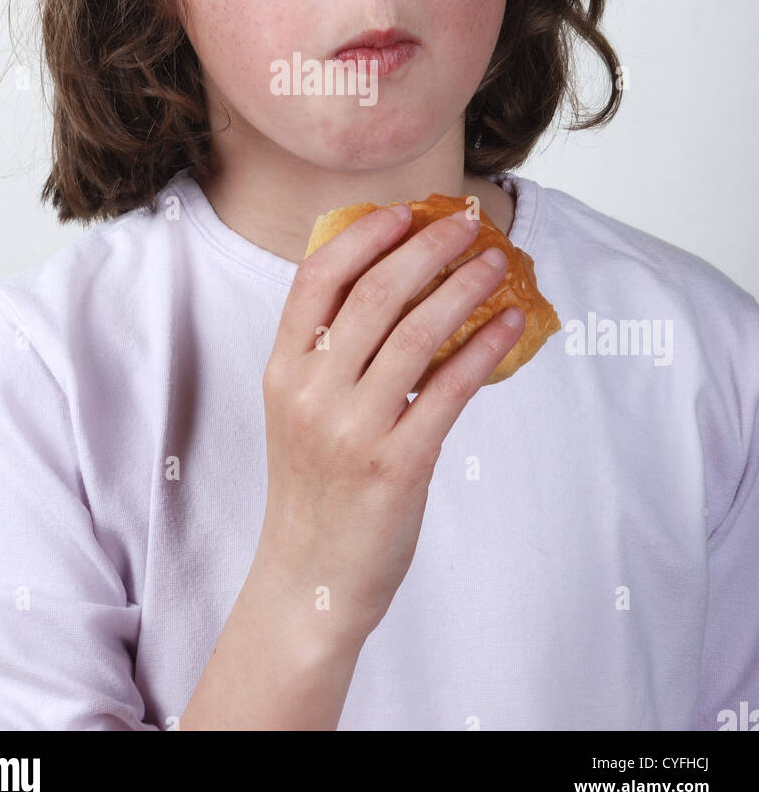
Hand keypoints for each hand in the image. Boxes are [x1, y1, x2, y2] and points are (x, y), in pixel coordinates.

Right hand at [252, 203, 525, 652]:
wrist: (307, 579)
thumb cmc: (313, 487)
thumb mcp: (301, 409)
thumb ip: (330, 352)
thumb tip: (397, 284)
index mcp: (283, 370)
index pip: (317, 278)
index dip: (363, 235)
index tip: (404, 212)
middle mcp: (312, 392)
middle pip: (375, 293)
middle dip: (427, 247)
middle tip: (466, 225)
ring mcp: (352, 429)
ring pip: (418, 333)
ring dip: (465, 287)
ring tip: (495, 263)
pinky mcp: (397, 465)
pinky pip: (449, 389)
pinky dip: (483, 346)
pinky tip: (508, 324)